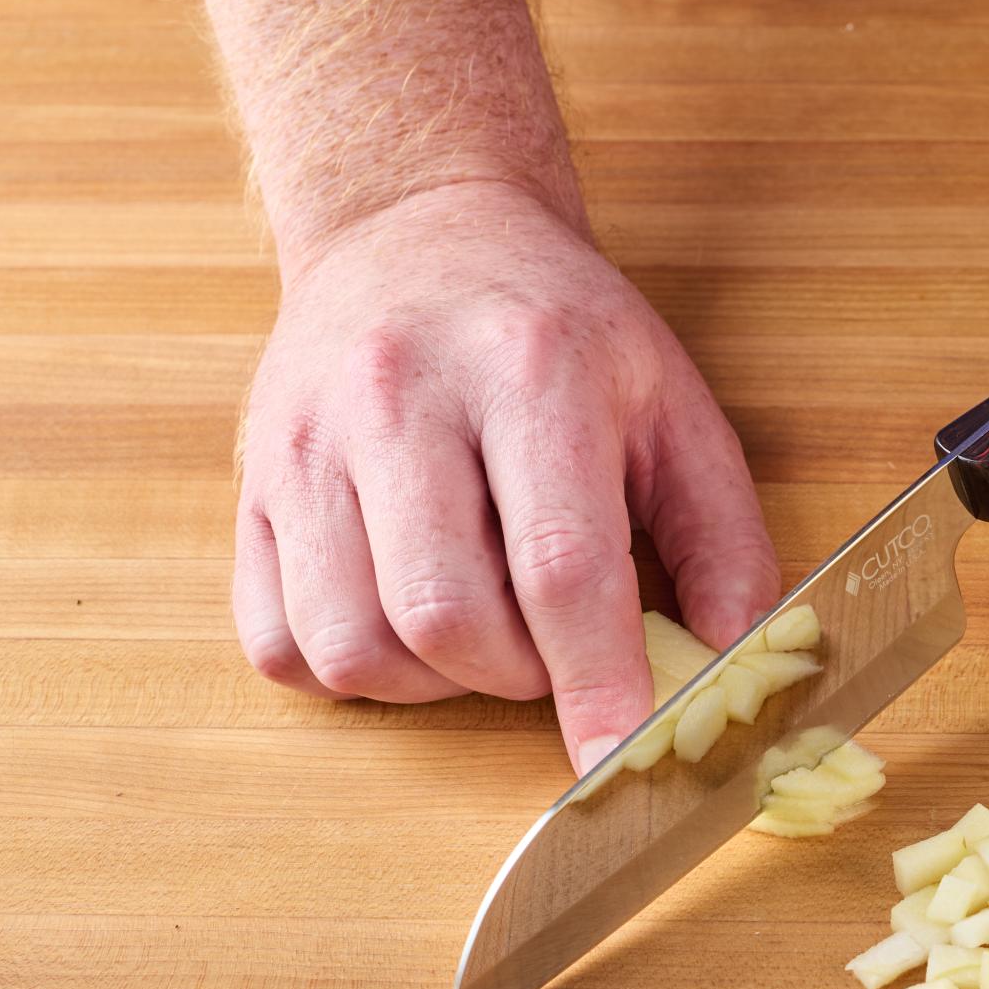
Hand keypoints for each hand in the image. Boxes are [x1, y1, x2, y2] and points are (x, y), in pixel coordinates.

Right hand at [234, 181, 778, 773]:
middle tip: (555, 640)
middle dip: (519, 675)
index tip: (621, 758)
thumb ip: (722, 536)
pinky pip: (280, 643)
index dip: (597, 682)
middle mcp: (399, 400)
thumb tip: (739, 660)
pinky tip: (407, 619)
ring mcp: (305, 445)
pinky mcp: (250, 486)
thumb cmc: (561, 331)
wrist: (418, 229)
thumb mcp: (674, 405)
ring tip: (485, 627)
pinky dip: (352, 670)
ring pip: (353, 646)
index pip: (561, 566)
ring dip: (436, 683)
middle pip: (447, 618)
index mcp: (530, 372)